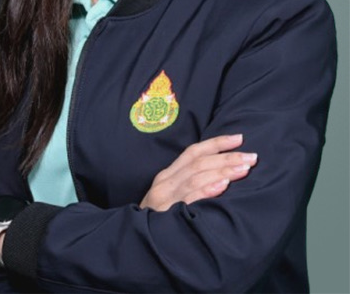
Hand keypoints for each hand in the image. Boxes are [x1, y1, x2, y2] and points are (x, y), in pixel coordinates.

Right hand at [140, 134, 256, 210]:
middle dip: (227, 157)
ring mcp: (166, 198)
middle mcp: (165, 183)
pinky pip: (189, 199)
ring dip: (222, 171)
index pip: (193, 152)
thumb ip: (188, 183)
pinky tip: (223, 187)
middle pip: (198, 163)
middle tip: (251, 157)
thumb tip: (221, 175)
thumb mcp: (169, 196)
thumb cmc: (158, 220)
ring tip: (244, 169)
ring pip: (196, 177)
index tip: (239, 138)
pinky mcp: (168, 215)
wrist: (133, 244)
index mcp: (167, 176)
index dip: (217, 143)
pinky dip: (207, 190)